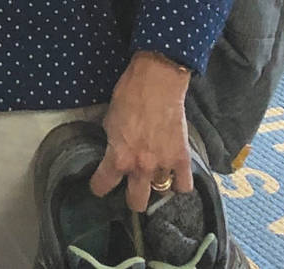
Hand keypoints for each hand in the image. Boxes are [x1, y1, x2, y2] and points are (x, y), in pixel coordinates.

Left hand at [89, 52, 192, 214]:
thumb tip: (114, 149)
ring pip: (160, 194)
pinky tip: (175, 176)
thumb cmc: (129, 94)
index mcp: (118, 158)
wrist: (157, 81)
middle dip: (131, 197)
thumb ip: (112, 142)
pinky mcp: (182, 158)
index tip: (100, 183)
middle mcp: (141, 167)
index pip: (102, 186)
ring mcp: (163, 165)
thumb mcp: (109, 120)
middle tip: (131, 187)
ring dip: (156, 186)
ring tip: (154, 177)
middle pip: (136, 203)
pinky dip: (180, 183)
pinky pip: (185, 186)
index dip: (98, 185)